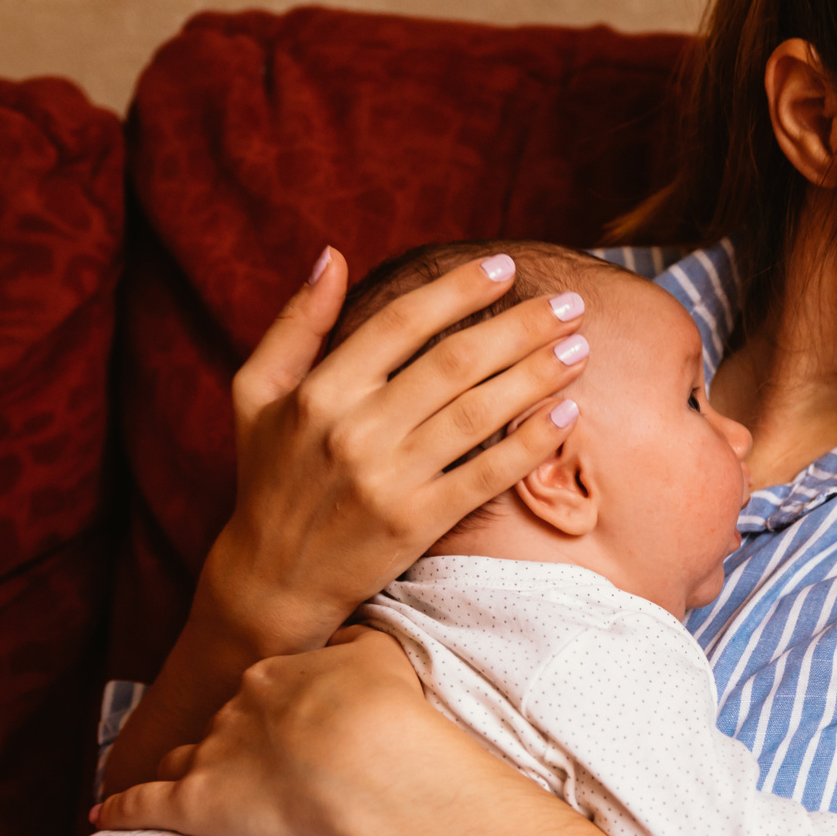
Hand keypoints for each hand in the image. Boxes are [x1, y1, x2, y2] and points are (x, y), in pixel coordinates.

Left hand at [94, 626, 453, 835]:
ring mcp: (209, 756)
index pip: (260, 690)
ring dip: (180, 771)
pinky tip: (101, 817)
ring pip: (181, 760)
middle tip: (260, 765)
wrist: (362, 756)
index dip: (274, 710)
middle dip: (233, 742)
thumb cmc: (381, 708)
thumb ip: (356, 642)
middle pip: (222, 726)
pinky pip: (142, 806)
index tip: (292, 725)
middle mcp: (232, 711)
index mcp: (270, 676)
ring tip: (180, 785)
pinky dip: (120, 811)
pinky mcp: (193, 804)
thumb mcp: (379, 654)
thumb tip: (346, 639)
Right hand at [203, 245, 593, 653]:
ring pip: (477, 412)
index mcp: (320, 390)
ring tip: (578, 347)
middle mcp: (354, 429)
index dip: (457, 289)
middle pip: (453, 362)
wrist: (273, 579)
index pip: (402, 323)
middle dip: (518, 326)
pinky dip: (528, 443)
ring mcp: (387, 479)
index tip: (504, 267)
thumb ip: (295, 323)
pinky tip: (565, 413)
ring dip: (536, 375)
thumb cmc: (270, 476)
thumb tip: (333, 256)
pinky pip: (485, 475)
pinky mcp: (416, 523)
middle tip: (567, 303)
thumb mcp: (258, 393)